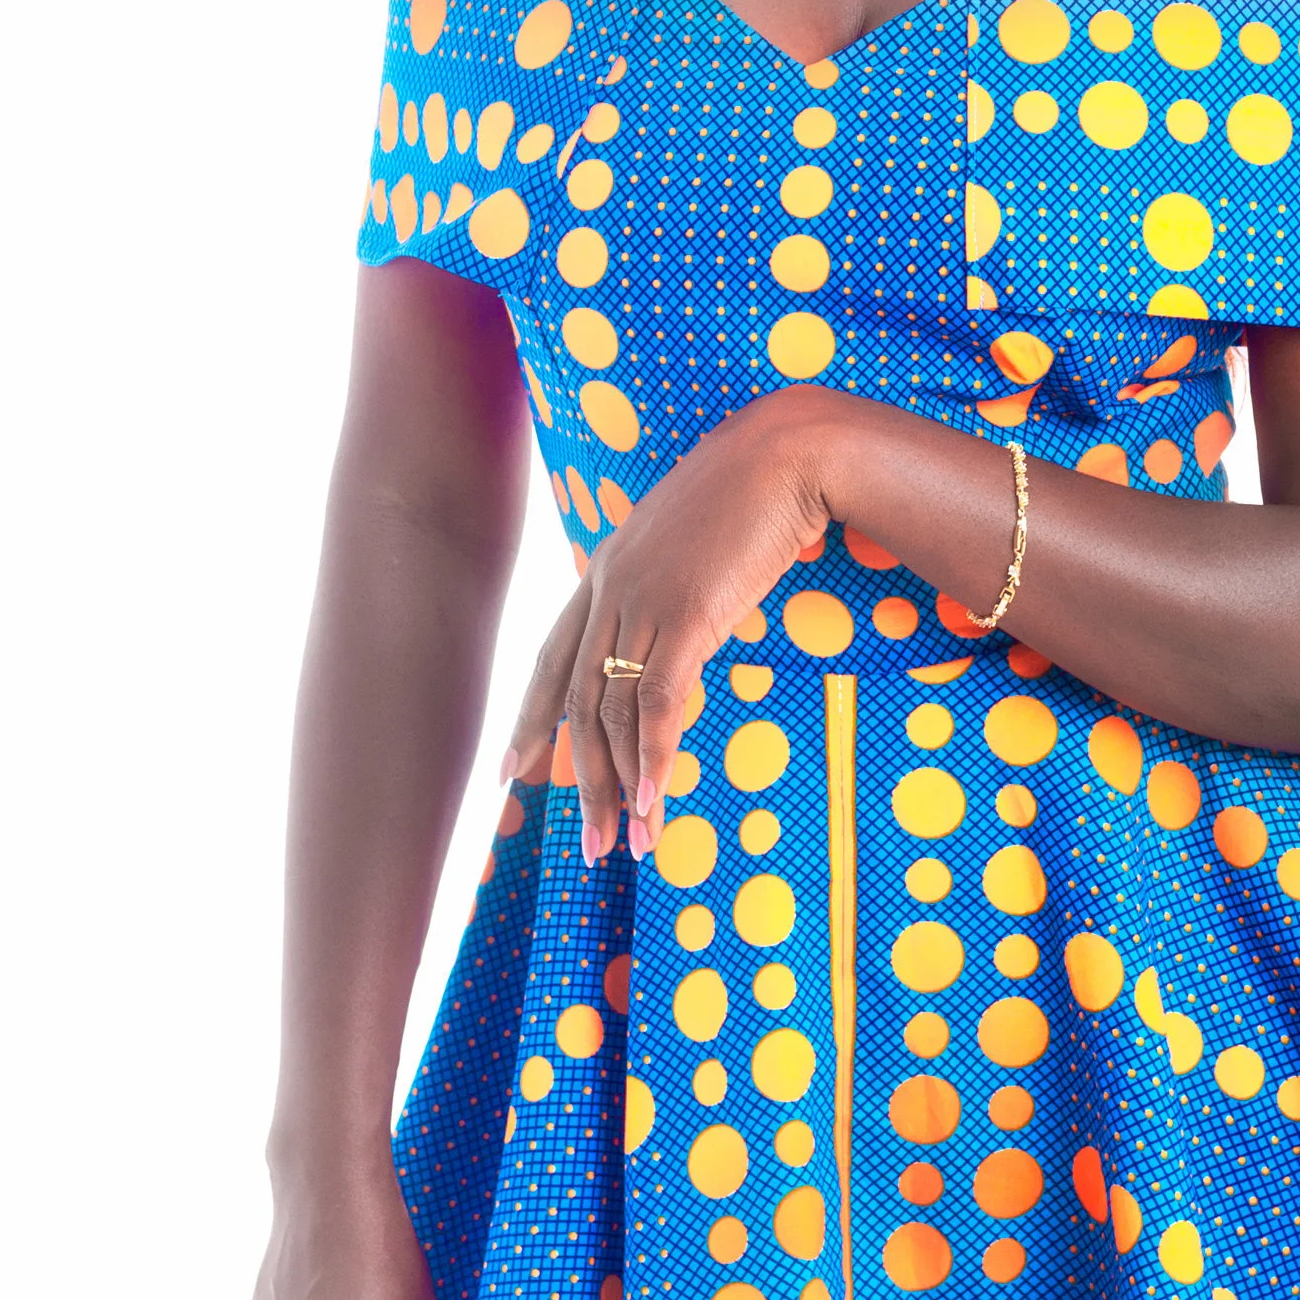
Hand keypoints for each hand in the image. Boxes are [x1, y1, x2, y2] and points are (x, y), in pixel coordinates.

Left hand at [500, 386, 842, 863]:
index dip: (529, 720)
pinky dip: (655, 760)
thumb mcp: (693, 536)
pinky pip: (660, 704)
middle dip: (579, 782)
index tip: (512, 770)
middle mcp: (610, 591)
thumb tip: (683, 620)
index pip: (549, 659)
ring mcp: (644, 603)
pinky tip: (656, 803)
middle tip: (588, 846)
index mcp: (604, 569)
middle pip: (577, 703)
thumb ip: (672, 580)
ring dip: (621, 788)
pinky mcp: (687, 616)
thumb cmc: (754, 488)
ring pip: (612, 715)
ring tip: (632, 845)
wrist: (787, 453)